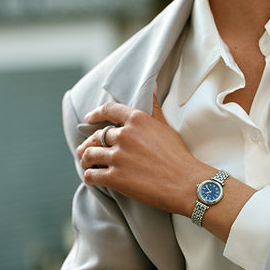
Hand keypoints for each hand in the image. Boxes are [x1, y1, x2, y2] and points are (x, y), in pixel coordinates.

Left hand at [76, 98, 199, 213]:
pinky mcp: (115, 177)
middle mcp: (124, 135)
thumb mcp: (166, 126)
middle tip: (83, 149)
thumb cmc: (179, 156)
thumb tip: (151, 86)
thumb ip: (154, 106)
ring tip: (86, 163)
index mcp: (137, 120)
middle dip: (88, 143)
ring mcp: (118, 157)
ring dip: (86, 159)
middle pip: (96, 135)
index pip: (108, 110)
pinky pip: (92, 175)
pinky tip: (92, 178)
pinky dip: (89, 176)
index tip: (89, 119)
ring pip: (90, 154)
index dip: (95, 114)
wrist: (186, 183)